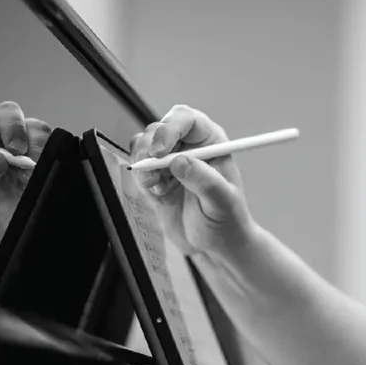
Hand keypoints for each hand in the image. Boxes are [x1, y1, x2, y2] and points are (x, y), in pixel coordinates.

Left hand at [0, 102, 50, 258]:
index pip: (4, 115)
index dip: (12, 126)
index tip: (13, 149)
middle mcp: (16, 144)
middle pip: (35, 126)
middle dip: (34, 146)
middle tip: (27, 170)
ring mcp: (38, 158)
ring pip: (55, 142)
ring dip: (48, 159)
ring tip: (32, 183)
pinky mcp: (55, 171)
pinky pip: (68, 160)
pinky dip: (63, 169)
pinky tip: (47, 185)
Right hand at [130, 104, 253, 256]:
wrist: (215, 244)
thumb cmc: (228, 220)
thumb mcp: (223, 202)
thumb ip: (205, 181)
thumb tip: (180, 161)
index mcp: (212, 143)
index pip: (187, 120)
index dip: (170, 128)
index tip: (160, 150)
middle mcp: (189, 147)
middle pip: (159, 128)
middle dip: (150, 146)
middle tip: (152, 169)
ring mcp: (170, 162)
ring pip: (143, 145)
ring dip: (143, 164)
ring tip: (158, 185)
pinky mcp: (156, 178)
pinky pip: (138, 168)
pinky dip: (141, 179)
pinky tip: (157, 193)